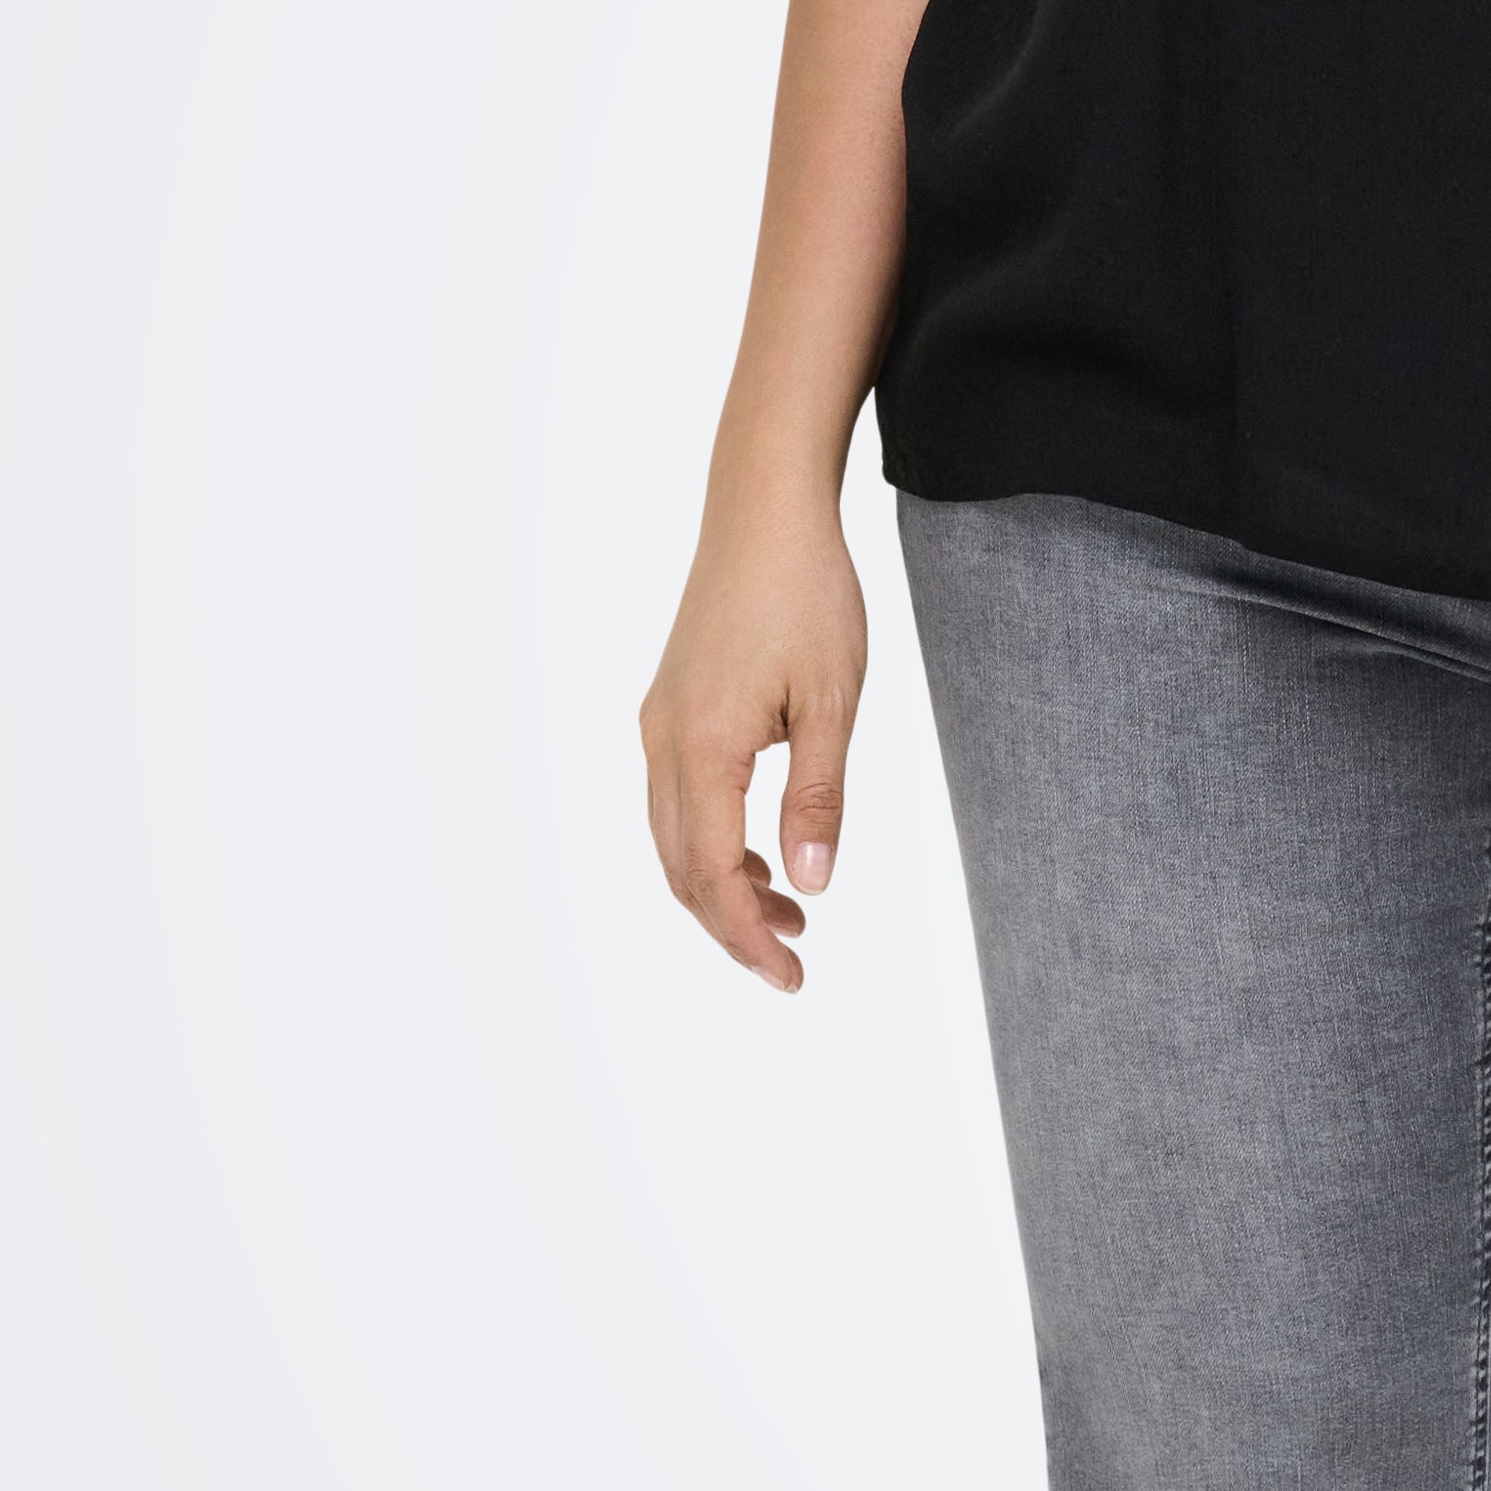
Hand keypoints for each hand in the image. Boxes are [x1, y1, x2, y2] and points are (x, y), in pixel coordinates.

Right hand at [641, 488, 871, 988]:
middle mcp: (664, 743)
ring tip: (790, 915)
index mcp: (702, 749)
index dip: (748, 936)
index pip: (714, 876)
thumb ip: (818, 799)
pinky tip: (763, 853)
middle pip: (682, 869)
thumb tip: (814, 887)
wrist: (763, 512)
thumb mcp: (831, 704)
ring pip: (675, 838)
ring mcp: (659, 724)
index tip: (790, 978)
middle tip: (792, 965)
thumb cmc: (808, 597)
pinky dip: (713, 844)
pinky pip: (678, 801)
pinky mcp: (670, 706)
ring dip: (723, 887)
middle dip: (732, 926)